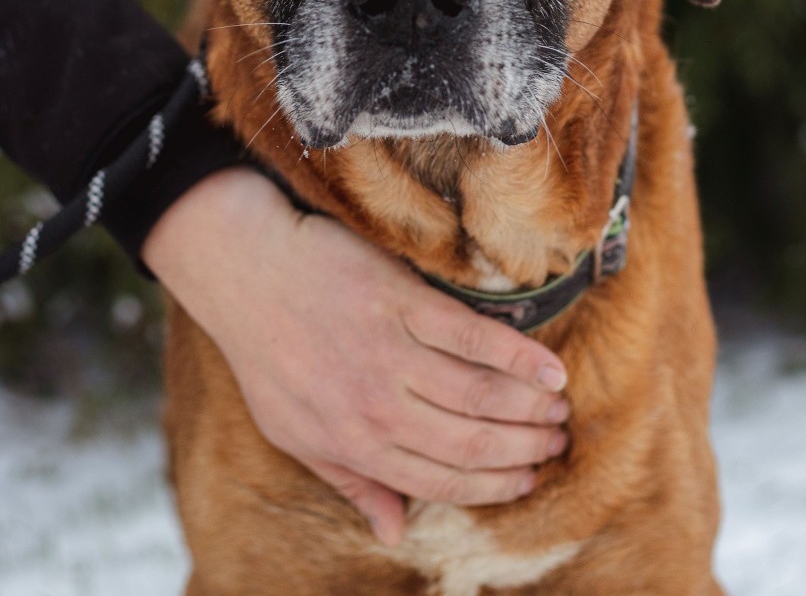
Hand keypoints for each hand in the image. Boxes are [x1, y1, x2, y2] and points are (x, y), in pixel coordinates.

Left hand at [141, 168, 568, 546]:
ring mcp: (391, 353)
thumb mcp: (295, 433)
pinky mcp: (401, 302)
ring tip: (559, 410)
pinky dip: (517, 356)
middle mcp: (377, 406)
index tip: (529, 480)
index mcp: (354, 444)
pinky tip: (548, 369)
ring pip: (479, 395)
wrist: (246, 270)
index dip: (493, 486)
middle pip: (470, 441)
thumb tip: (393, 535)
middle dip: (523, 449)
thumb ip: (351, 481)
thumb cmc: (269, 354)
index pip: (441, 480)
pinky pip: (471, 337)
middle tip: (557, 443)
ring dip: (528, 408)